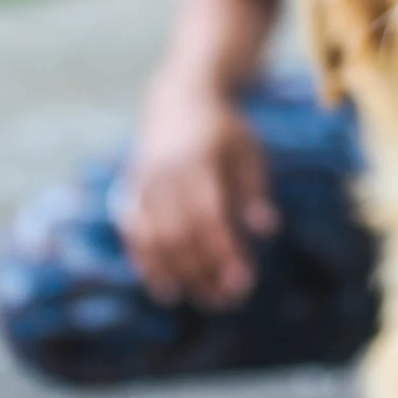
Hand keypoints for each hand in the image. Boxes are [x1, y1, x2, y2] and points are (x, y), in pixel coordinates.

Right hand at [121, 82, 278, 308]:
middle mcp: (164, 172)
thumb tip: (267, 230)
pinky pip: (134, 233)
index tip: (244, 282)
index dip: (224, 253)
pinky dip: (147, 263)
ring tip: (204, 299)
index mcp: (198, 159)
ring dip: (178, 275)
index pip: (208, 217)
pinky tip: (166, 288)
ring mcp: (142, 182)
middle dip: (203, 272)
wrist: (180, 98)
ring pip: (154, 239)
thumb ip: (255, 191)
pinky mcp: (129, 190)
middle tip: (229, 300)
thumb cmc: (224, 130)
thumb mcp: (248, 151)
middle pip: (179, 235)